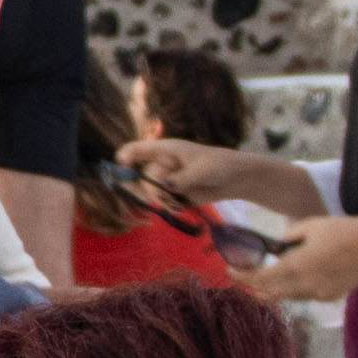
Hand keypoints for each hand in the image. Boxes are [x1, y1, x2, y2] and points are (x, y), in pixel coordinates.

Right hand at [118, 135, 259, 205]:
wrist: (234, 179)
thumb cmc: (218, 165)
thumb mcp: (200, 170)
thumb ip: (180, 179)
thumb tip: (163, 186)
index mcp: (165, 150)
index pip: (138, 149)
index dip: (126, 157)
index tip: (123, 167)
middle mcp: (161, 164)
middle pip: (140, 177)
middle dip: (148, 190)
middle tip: (160, 199)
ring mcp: (166, 180)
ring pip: (150, 192)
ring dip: (160, 201)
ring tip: (175, 204)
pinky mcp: (173, 194)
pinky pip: (161, 203)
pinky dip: (167, 207)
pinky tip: (178, 208)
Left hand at [247, 210, 357, 302]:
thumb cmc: (343, 230)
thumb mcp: (310, 225)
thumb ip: (289, 237)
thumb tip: (280, 245)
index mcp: (296, 266)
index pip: (260, 277)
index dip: (242, 276)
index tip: (229, 271)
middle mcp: (305, 285)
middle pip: (270, 292)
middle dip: (254, 286)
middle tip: (244, 276)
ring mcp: (319, 294)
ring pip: (288, 296)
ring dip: (276, 288)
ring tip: (268, 276)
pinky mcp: (331, 296)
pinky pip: (306, 295)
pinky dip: (297, 287)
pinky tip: (300, 276)